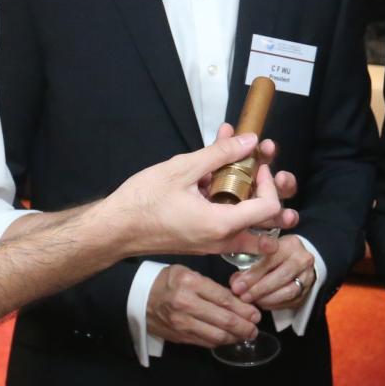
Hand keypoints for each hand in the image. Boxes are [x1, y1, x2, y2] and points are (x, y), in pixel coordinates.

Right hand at [104, 134, 296, 260]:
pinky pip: (226, 224)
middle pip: (264, 220)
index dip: (268, 181)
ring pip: (247, 223)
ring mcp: (212, 244)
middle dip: (265, 189)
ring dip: (246, 194)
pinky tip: (209, 174)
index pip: (269, 207)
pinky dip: (226, 200)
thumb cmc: (142, 201)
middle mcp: (221, 240)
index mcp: (221, 224)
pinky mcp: (201, 241)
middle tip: (254, 167)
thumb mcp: (182, 168)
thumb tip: (249, 141)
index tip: (254, 164)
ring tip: (235, 166)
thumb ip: (219, 154)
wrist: (115, 229)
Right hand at [146, 264, 260, 348]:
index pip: (224, 299)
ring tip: (246, 335)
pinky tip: (229, 338)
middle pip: (224, 319)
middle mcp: (186, 304)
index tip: (255, 314)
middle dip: (244, 326)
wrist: (138, 298)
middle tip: (255, 328)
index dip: (244, 309)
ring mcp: (181, 323)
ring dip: (235, 337)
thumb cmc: (167, 282)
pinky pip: (205, 342)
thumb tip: (238, 300)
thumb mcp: (188, 273)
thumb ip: (211, 286)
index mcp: (190, 283)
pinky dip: (220, 341)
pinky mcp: (179, 336)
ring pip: (216, 335)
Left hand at [230, 233, 316, 311]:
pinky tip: (261, 303)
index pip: (271, 260)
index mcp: (290, 245)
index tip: (238, 285)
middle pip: (280, 277)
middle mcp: (302, 259)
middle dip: (258, 289)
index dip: (253, 274)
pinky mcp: (306, 291)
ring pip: (287, 292)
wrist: (297, 259)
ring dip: (266, 299)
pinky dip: (273, 304)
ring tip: (251, 300)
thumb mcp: (263, 251)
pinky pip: (290, 302)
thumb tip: (236, 282)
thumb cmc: (276, 254)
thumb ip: (249, 264)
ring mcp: (307, 276)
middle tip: (243, 296)